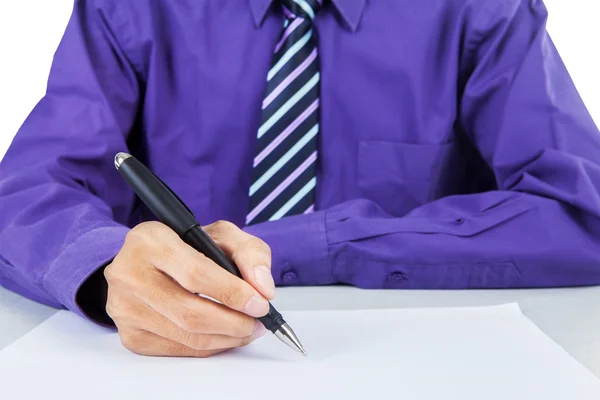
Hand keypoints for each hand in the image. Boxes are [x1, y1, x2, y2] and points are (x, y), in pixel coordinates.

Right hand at [104, 220, 275, 356]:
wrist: (145, 262)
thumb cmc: (186, 246)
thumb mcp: (221, 235)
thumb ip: (249, 253)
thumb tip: (263, 289)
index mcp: (150, 240)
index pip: (196, 273)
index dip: (232, 292)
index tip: (260, 303)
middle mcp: (129, 273)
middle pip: (190, 312)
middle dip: (234, 323)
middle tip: (257, 323)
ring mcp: (125, 308)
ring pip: (186, 335)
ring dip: (226, 338)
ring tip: (248, 330)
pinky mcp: (130, 335)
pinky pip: (178, 349)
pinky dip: (209, 347)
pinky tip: (224, 336)